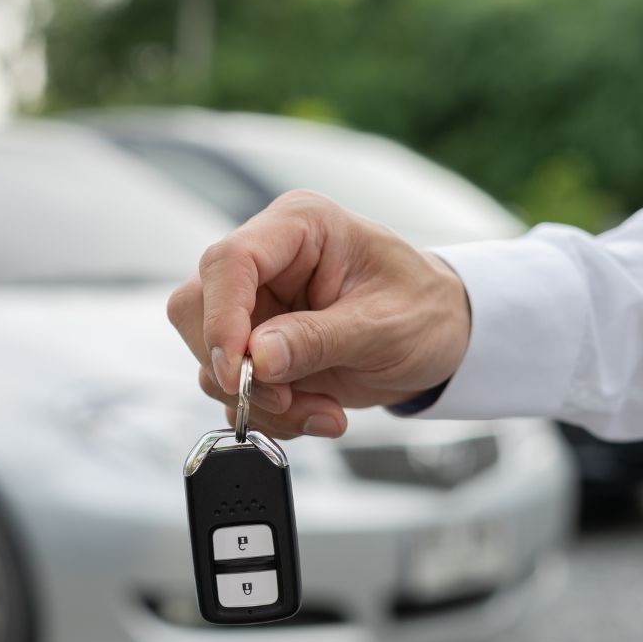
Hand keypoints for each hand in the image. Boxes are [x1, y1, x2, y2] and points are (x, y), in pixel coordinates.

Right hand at [167, 190, 470, 438]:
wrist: (444, 337)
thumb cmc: (425, 309)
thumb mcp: (385, 327)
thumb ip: (318, 339)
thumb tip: (256, 358)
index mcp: (299, 227)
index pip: (230, 262)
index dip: (222, 318)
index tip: (238, 372)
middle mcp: (267, 261)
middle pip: (198, 308)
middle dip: (235, 368)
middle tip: (286, 398)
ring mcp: (257, 305)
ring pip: (210, 357)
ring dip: (260, 401)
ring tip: (323, 410)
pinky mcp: (256, 347)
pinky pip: (233, 389)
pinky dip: (271, 414)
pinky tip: (319, 411)